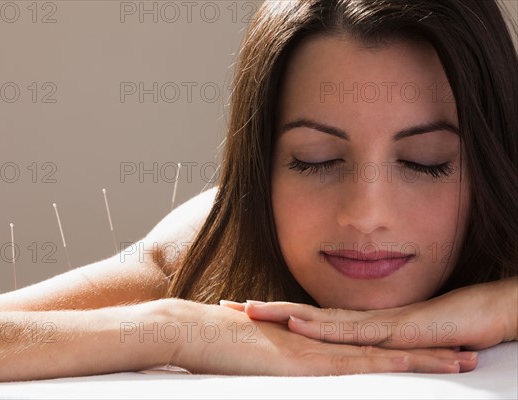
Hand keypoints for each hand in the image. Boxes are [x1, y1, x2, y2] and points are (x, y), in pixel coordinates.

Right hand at [165, 299, 476, 374]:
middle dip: (428, 354)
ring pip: (379, 355)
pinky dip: (381, 366)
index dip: (404, 351)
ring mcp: (314, 349)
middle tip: (467, 356)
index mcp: (317, 342)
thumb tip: (293, 368)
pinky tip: (407, 367)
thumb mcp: (262, 355)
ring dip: (420, 360)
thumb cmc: (220, 344)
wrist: (194, 329)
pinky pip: (349, 364)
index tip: (434, 355)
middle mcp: (322, 342)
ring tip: (458, 362)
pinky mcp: (301, 360)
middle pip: (385, 349)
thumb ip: (284, 360)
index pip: (369, 347)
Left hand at [221, 277, 516, 351]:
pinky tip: (298, 325)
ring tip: (248, 310)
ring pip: (316, 320)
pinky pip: (348, 333)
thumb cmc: (439, 328)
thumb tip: (340, 354)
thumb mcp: (391, 343)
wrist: (481, 313)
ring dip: (281, 313)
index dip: (273, 312)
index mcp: (350, 325)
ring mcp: (369, 326)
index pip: (304, 318)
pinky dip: (320, 329)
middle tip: (227, 305)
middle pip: (300, 314)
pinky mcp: (388, 334)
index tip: (242, 309)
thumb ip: (364, 347)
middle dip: (264, 310)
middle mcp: (354, 322)